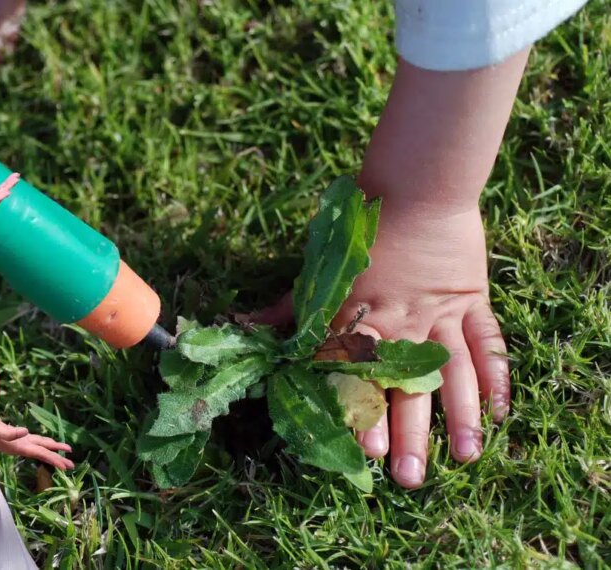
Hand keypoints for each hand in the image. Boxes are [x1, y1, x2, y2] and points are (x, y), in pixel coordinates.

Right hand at [0, 410, 74, 469]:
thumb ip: (8, 432)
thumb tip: (25, 432)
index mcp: (18, 445)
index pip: (40, 453)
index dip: (54, 459)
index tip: (66, 466)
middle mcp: (19, 446)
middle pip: (43, 453)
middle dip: (58, 459)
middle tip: (72, 465)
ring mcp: (17, 443)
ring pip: (39, 448)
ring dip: (52, 452)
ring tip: (64, 455)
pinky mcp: (14, 437)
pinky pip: (33, 443)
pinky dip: (42, 444)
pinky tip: (45, 444)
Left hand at [253, 200, 508, 488]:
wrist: (413, 190)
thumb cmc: (360, 232)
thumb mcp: (318, 273)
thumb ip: (285, 310)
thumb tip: (240, 327)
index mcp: (365, 320)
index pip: (363, 377)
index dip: (365, 414)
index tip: (366, 450)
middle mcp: (406, 325)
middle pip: (410, 387)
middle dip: (411, 434)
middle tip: (409, 476)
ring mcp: (443, 316)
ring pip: (455, 374)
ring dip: (460, 417)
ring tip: (465, 456)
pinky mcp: (472, 302)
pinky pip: (487, 344)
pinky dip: (495, 376)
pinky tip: (499, 412)